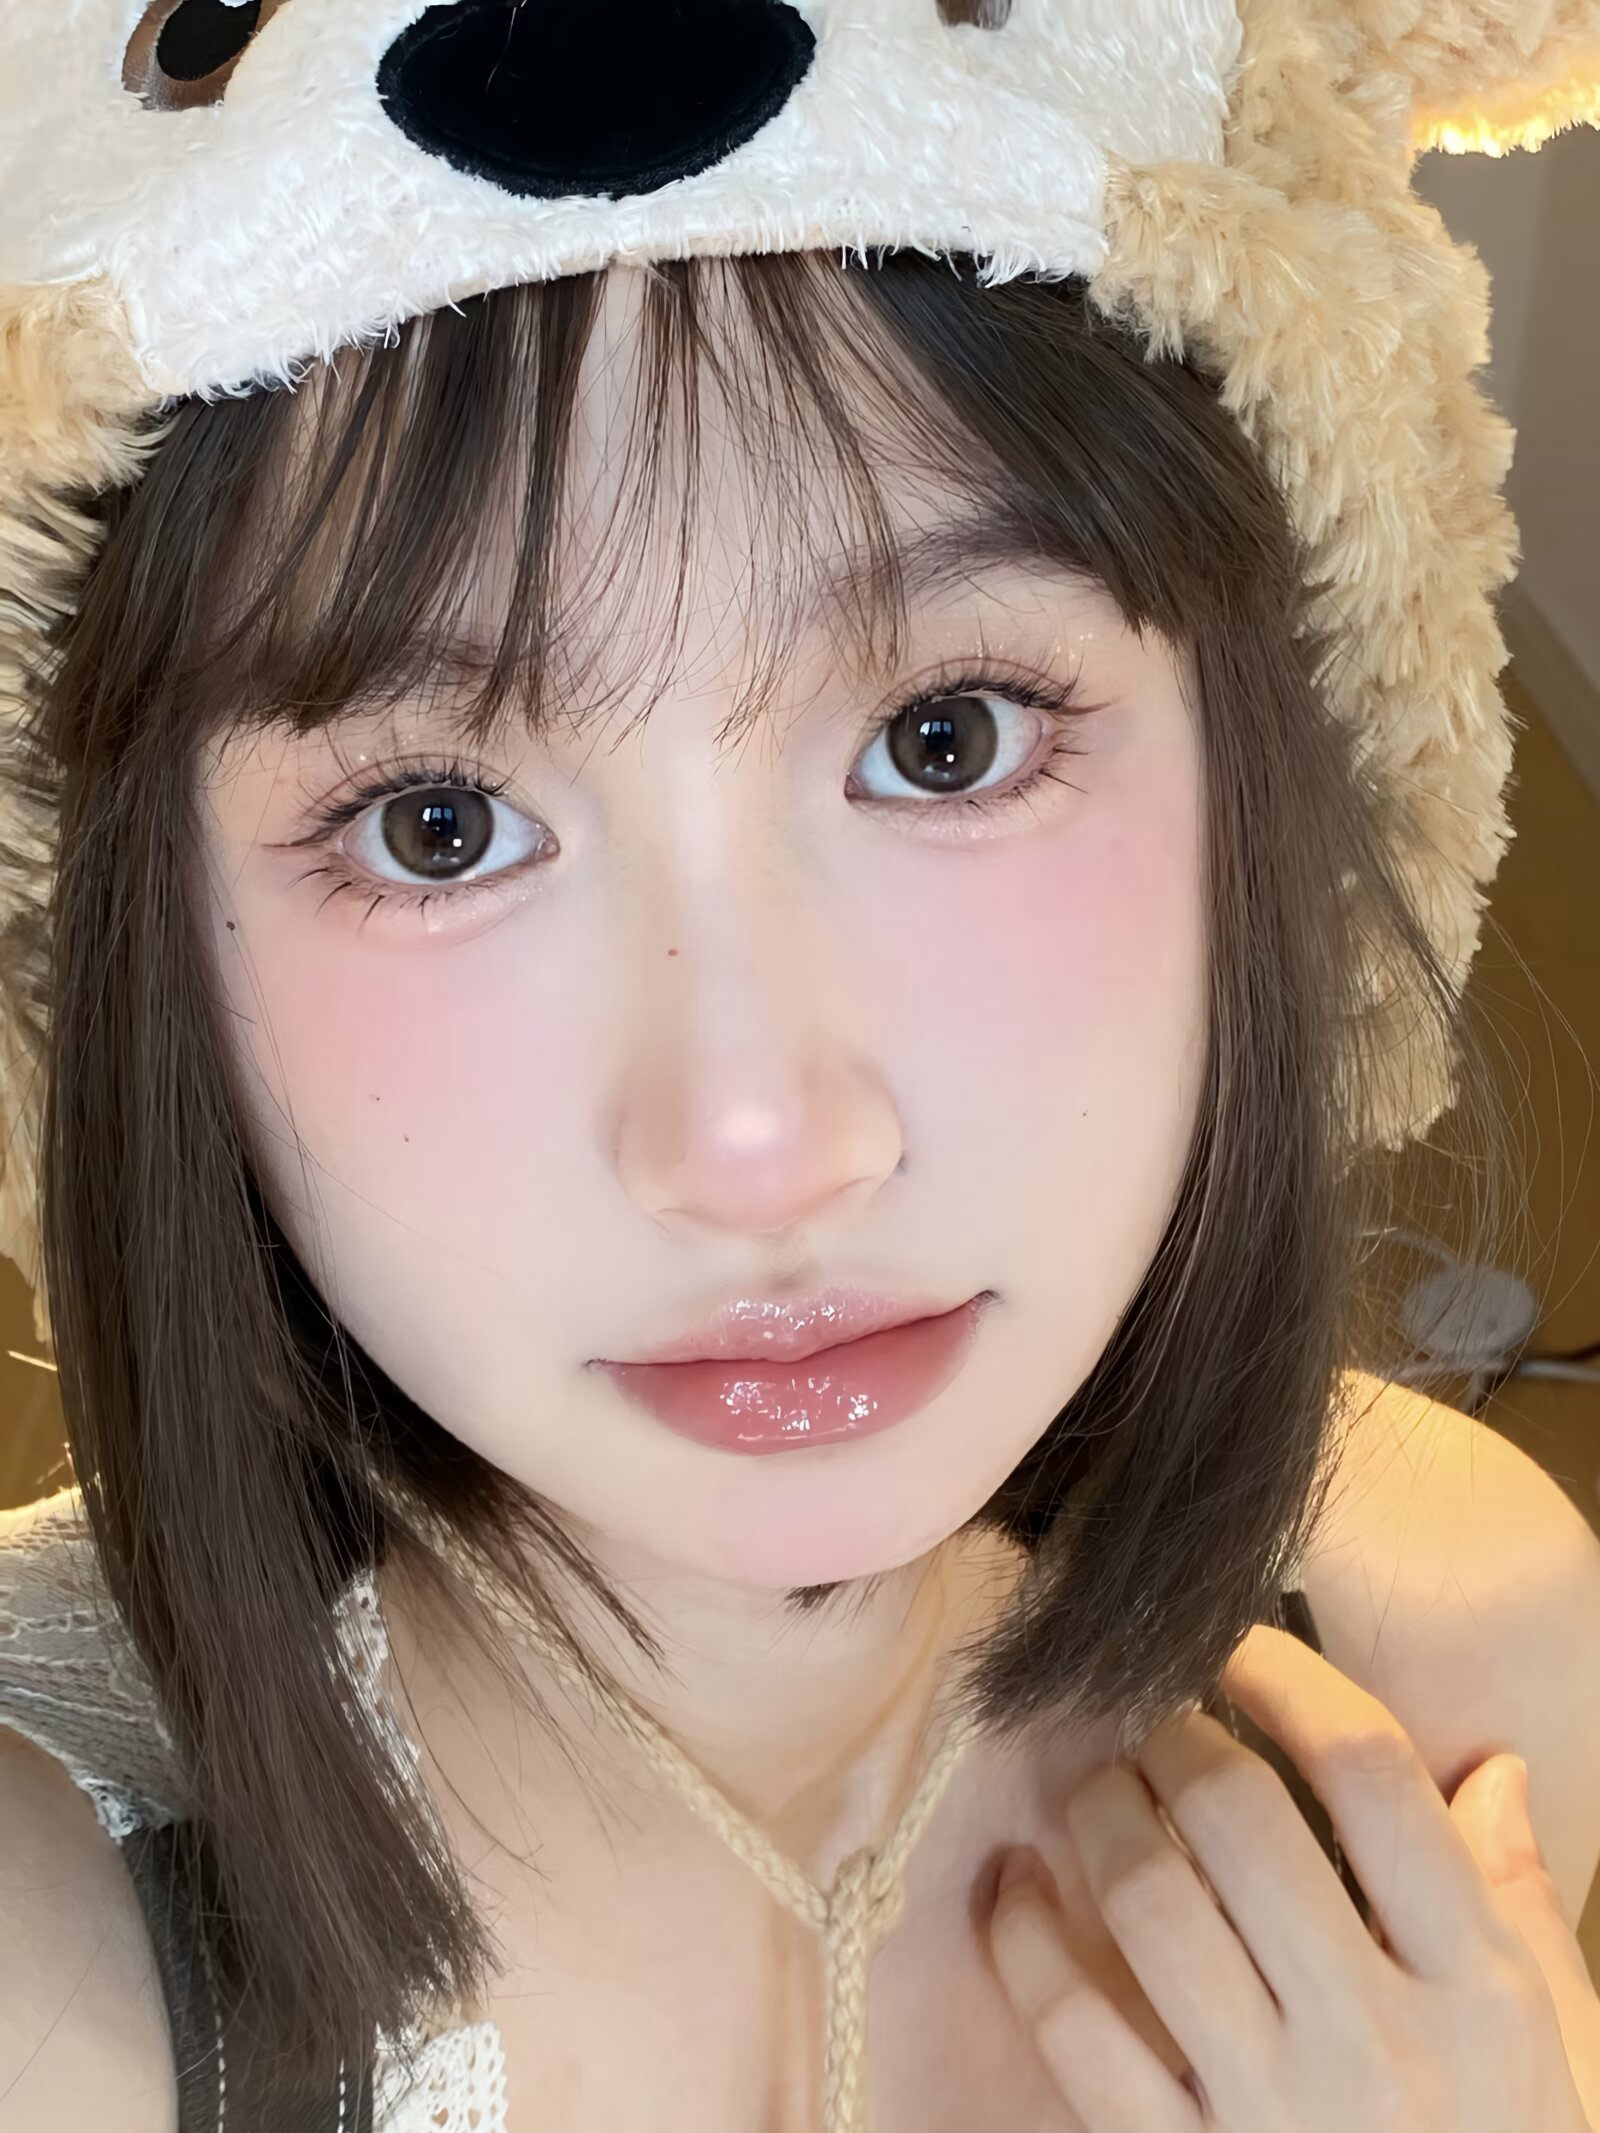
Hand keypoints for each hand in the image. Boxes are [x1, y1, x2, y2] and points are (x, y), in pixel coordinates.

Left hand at [989, 1622, 1595, 2130]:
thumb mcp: (1569, 2060)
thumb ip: (1526, 1914)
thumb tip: (1490, 1773)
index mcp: (1481, 1993)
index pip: (1372, 1778)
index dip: (1286, 1679)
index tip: (1233, 1646)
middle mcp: (1375, 2036)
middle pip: (1242, 1817)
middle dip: (1173, 1732)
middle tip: (1147, 1711)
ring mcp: (1271, 2109)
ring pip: (1149, 1900)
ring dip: (1097, 1813)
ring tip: (1087, 1783)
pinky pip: (1078, 2034)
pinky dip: (1026, 1941)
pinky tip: (1012, 1887)